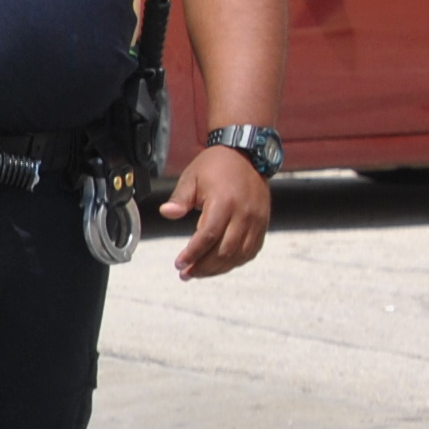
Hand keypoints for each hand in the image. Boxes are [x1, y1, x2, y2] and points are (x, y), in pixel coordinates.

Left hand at [161, 145, 271, 277]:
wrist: (247, 154)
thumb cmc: (215, 166)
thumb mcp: (191, 177)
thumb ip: (179, 198)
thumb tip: (166, 213)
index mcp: (224, 201)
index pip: (207, 236)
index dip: (193, 254)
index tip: (179, 263)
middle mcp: (244, 213)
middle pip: (224, 251)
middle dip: (203, 267)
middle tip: (186, 274)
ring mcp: (257, 220)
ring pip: (239, 255)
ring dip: (218, 268)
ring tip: (199, 273)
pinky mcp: (263, 223)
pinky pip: (251, 250)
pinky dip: (235, 262)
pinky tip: (220, 265)